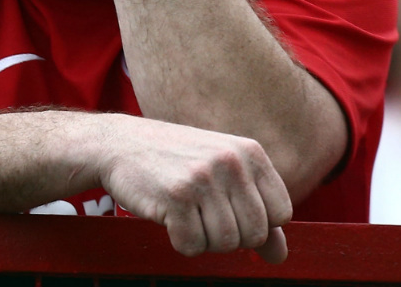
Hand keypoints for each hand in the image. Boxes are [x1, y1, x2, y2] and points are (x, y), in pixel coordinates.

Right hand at [97, 114, 291, 262]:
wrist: (119, 144)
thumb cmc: (174, 161)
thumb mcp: (222, 174)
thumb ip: (254, 210)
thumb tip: (279, 256)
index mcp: (250, 152)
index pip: (281, 214)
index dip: (256, 223)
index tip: (227, 210)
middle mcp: (231, 162)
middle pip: (255, 234)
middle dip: (228, 235)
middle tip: (201, 213)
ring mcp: (203, 178)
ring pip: (225, 244)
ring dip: (202, 238)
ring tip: (184, 212)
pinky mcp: (176, 196)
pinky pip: (193, 246)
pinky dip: (179, 240)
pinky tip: (168, 215)